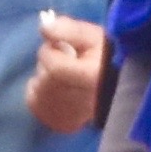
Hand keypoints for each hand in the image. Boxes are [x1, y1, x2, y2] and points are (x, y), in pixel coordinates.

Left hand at [26, 14, 106, 133]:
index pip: (54, 66)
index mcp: (91, 79)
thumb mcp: (93, 37)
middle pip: (44, 76)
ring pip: (37, 87)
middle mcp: (78, 102)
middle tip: (67, 61)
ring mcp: (67, 116)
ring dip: (44, 77)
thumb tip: (44, 27)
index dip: (52, 51)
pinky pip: (33, 101)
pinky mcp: (59, 124)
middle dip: (49, 63)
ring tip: (64, 75)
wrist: (117, 91)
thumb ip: (69, 30)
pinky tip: (57, 88)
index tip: (63, 47)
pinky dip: (39, 91)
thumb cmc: (105, 59)